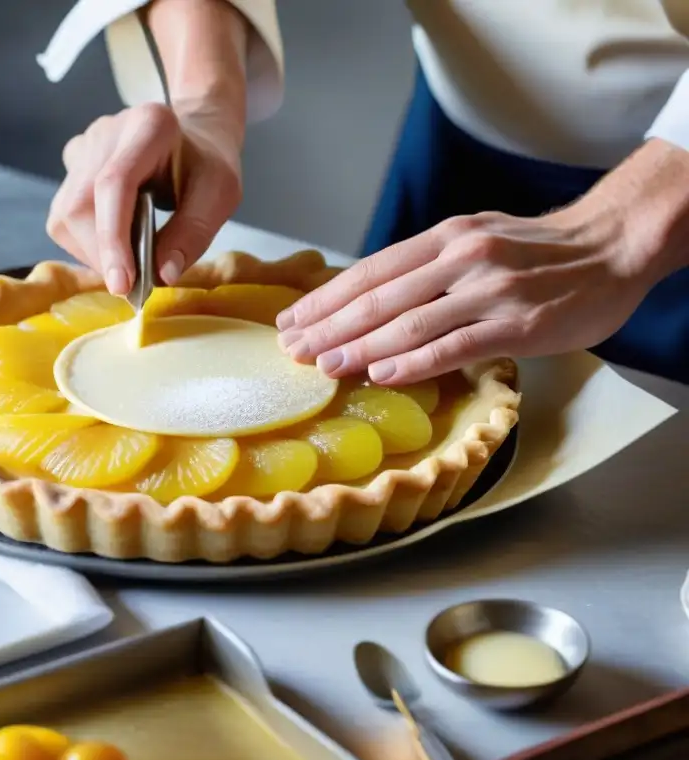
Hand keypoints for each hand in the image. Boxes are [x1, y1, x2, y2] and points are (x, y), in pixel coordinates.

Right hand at [46, 100, 242, 294]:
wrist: (192, 138)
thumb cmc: (205, 166)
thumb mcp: (218, 196)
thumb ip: (194, 233)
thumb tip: (162, 275)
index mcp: (148, 126)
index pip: (114, 185)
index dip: (113, 238)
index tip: (122, 284)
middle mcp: (106, 132)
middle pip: (81, 206)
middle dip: (103, 255)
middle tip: (135, 283)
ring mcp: (82, 148)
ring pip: (66, 216)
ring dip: (94, 254)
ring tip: (128, 263)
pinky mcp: (70, 168)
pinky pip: (64, 219)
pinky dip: (87, 245)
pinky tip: (116, 245)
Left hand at [275, 204, 652, 386]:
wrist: (612, 244)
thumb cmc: (537, 250)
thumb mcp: (474, 239)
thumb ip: (426, 267)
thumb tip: (370, 301)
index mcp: (445, 237)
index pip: (370, 271)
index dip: (326, 299)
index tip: (293, 321)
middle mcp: (461, 257)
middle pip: (379, 297)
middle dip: (329, 326)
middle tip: (293, 349)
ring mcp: (489, 290)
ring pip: (410, 323)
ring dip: (361, 347)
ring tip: (325, 366)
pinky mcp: (517, 324)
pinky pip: (454, 347)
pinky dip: (414, 363)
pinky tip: (382, 376)